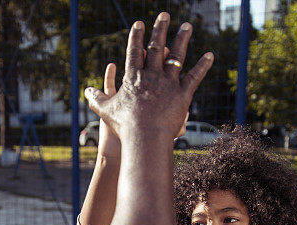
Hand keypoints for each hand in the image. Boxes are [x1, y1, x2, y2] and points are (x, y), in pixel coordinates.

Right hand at [84, 13, 212, 144]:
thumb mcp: (105, 111)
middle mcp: (152, 75)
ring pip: (177, 56)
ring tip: (187, 26)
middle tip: (164, 15)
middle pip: (156, 47)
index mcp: (134, 77)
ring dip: (182, 39)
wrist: (145, 137)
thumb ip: (96, 99)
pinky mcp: (182, 94)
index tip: (139, 23)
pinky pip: (194, 77)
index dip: (137, 36)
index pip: (135, 51)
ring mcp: (168, 83)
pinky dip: (203, 66)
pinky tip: (210, 55)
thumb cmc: (124, 126)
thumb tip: (86, 91)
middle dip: (160, 29)